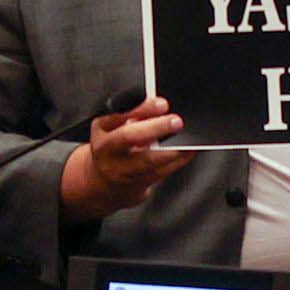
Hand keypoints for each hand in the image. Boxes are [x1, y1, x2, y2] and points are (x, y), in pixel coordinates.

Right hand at [61, 99, 195, 215]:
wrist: (101, 184)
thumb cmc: (114, 147)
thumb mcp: (113, 127)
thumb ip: (132, 114)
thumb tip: (160, 105)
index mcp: (102, 128)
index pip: (119, 115)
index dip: (142, 109)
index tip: (162, 104)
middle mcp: (107, 149)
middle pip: (129, 137)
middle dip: (155, 128)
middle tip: (176, 121)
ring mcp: (119, 169)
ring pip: (146, 160)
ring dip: (170, 150)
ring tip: (187, 141)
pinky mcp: (134, 186)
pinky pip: (158, 173)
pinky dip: (176, 162)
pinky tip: (187, 153)